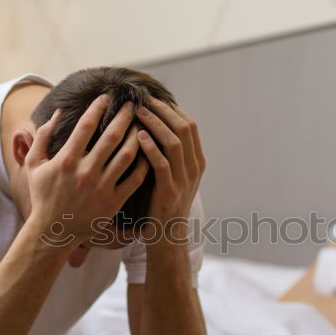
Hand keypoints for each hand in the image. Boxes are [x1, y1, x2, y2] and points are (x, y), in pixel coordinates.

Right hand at [25, 96, 148, 243]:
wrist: (54, 231)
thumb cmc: (44, 195)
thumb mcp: (35, 164)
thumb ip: (42, 136)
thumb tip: (59, 112)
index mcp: (66, 159)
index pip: (87, 125)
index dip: (99, 107)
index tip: (107, 96)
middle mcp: (86, 171)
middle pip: (112, 136)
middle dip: (124, 116)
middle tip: (133, 104)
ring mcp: (101, 187)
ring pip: (127, 155)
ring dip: (137, 136)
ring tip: (143, 125)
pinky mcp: (113, 201)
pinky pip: (135, 178)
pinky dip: (144, 163)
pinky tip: (148, 151)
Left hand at [135, 97, 205, 226]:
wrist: (167, 236)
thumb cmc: (163, 202)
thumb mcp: (174, 175)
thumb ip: (170, 154)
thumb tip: (156, 125)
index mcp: (197, 161)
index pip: (189, 125)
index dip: (172, 109)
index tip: (153, 98)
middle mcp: (194, 168)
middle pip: (184, 128)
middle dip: (163, 110)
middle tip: (143, 99)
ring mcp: (184, 179)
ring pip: (174, 142)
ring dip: (155, 124)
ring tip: (138, 112)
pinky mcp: (169, 190)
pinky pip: (161, 163)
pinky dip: (150, 147)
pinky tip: (138, 136)